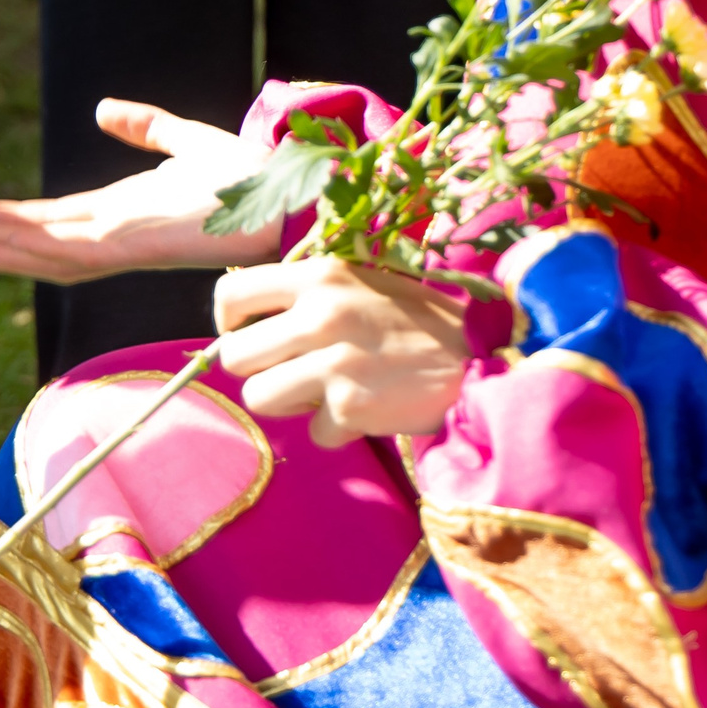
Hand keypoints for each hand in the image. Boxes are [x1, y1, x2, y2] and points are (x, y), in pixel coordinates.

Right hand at [0, 99, 282, 282]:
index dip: (19, 219)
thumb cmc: (251, 176)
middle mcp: (121, 232)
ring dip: (1, 248)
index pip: (61, 219)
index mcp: (129, 210)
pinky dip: (26, 248)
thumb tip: (103, 111)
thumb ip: (147, 128)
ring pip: (48, 252)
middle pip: (44, 240)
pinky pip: (69, 252)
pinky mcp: (134, 244)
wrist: (288, 192)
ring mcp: (125, 241)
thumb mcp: (188, 141)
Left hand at [215, 259, 468, 447]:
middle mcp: (320, 313)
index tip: (248, 335)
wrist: (477, 358)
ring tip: (327, 393)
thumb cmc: (414, 321)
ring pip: (258, 397)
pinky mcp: (349, 406)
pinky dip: (336, 430)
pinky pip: (312, 432)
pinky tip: (367, 410)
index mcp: (320, 275)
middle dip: (258, 370)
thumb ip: (307, 296)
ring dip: (289, 404)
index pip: (231, 294)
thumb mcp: (361, 283)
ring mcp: (332, 362)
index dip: (229, 323)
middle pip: (234, 355)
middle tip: (292, 372)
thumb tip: (246, 326)